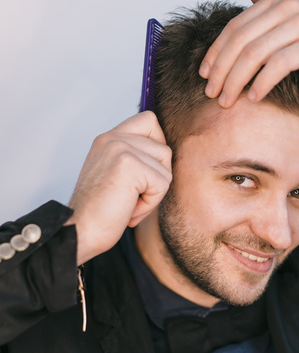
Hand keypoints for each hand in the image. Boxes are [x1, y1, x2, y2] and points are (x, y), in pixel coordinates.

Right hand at [67, 111, 171, 264]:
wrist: (79, 231)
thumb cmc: (98, 212)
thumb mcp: (116, 176)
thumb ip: (136, 158)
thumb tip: (166, 156)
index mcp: (108, 138)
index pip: (149, 121)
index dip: (157, 147)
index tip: (143, 175)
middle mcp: (113, 137)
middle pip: (164, 150)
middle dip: (157, 179)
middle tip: (134, 196)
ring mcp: (120, 148)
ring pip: (165, 169)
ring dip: (153, 194)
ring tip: (129, 204)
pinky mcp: (129, 164)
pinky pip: (162, 184)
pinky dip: (150, 204)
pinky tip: (128, 210)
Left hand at [199, 0, 298, 107]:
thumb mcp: (297, 7)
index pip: (236, 26)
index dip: (216, 51)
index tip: (204, 73)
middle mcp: (286, 5)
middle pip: (240, 41)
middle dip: (221, 70)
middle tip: (211, 93)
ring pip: (255, 54)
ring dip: (236, 81)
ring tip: (227, 100)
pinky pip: (278, 65)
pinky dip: (262, 83)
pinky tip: (254, 97)